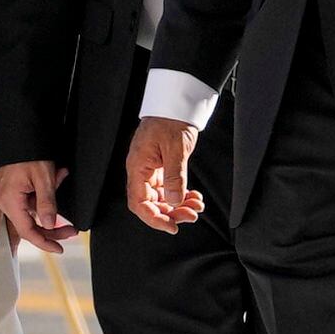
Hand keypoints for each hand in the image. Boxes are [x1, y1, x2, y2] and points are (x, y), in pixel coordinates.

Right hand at [0, 157, 69, 253]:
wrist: (18, 132)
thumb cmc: (30, 151)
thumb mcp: (44, 178)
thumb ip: (47, 204)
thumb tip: (50, 226)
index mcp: (9, 199)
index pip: (27, 231)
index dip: (44, 242)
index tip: (58, 248)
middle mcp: (0, 200)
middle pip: (25, 226)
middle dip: (49, 231)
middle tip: (69, 232)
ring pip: (23, 216)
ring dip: (44, 214)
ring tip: (60, 200)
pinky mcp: (3, 189)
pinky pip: (18, 205)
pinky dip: (33, 205)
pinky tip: (44, 194)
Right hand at [124, 116, 202, 232]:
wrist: (175, 106)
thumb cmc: (170, 122)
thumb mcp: (175, 150)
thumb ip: (174, 177)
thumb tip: (174, 201)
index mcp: (137, 167)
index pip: (139, 202)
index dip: (153, 218)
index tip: (171, 227)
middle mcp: (141, 172)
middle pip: (150, 203)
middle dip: (171, 213)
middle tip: (191, 215)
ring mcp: (150, 171)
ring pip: (161, 198)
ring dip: (178, 206)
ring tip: (197, 205)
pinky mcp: (160, 168)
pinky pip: (168, 189)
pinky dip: (181, 196)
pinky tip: (194, 196)